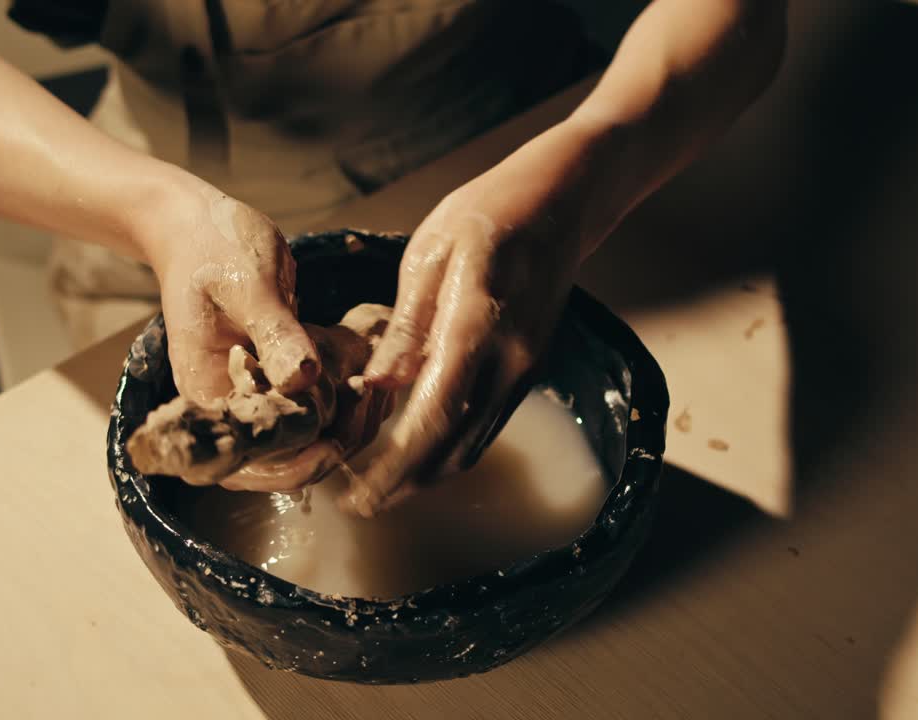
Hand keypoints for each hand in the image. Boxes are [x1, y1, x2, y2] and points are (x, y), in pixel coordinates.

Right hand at [143, 187, 363, 492]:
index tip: (335, 444)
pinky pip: (313, 411)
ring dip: (344, 423)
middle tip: (367, 403)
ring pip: (304, 441)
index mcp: (207, 395)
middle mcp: (228, 406)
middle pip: (281, 462)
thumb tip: (302, 380)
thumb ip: (275, 333)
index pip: (244, 463)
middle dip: (330, 444)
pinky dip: (344, 401)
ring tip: (370, 387)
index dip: (292, 466)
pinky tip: (364, 373)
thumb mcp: (248, 284)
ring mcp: (253, 395)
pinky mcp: (275, 382)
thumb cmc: (213, 248)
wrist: (196, 227)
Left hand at [346, 141, 591, 515]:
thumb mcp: (430, 255)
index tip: (359, 493)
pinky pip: (487, 424)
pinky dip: (451, 448)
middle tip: (358, 504)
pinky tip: (418, 449)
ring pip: (475, 443)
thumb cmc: (487, 215)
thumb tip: (377, 387)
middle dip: (406, 484)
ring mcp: (526, 369)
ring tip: (380, 487)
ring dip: (429, 473)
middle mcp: (512, 359)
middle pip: (456, 445)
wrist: (559, 203)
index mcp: (478, 324)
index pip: (435, 414)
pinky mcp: (530, 370)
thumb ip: (407, 327)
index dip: (396, 464)